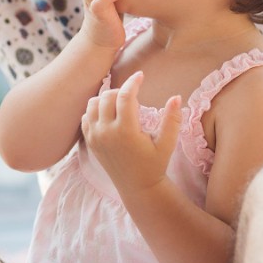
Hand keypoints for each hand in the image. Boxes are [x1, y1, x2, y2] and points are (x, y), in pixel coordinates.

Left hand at [82, 71, 181, 196]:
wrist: (137, 187)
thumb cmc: (155, 164)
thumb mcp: (167, 143)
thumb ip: (172, 120)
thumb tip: (177, 97)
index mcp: (125, 131)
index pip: (126, 96)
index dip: (133, 82)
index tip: (140, 75)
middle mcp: (106, 132)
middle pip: (107, 96)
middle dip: (121, 91)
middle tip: (133, 96)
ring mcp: (95, 136)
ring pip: (93, 103)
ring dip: (106, 99)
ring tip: (121, 105)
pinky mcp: (89, 141)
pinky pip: (86, 116)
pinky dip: (96, 111)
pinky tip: (110, 115)